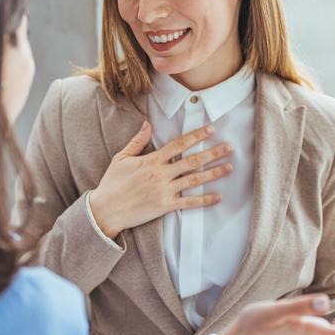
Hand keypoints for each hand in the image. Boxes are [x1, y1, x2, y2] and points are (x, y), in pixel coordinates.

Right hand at [90, 122, 232, 236]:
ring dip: (213, 174)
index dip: (196, 136)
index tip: (210, 130)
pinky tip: (218, 197)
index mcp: (152, 160)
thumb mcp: (121, 158)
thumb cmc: (112, 184)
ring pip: (194, 180)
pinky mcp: (164, 206)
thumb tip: (147, 124)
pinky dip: (204, 200)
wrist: (105, 210)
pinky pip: (188, 203)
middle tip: (229, 147)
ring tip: (229, 167)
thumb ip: (137, 142)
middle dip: (212, 153)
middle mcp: (161, 174)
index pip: (178, 144)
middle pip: (192, 161)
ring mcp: (164, 190)